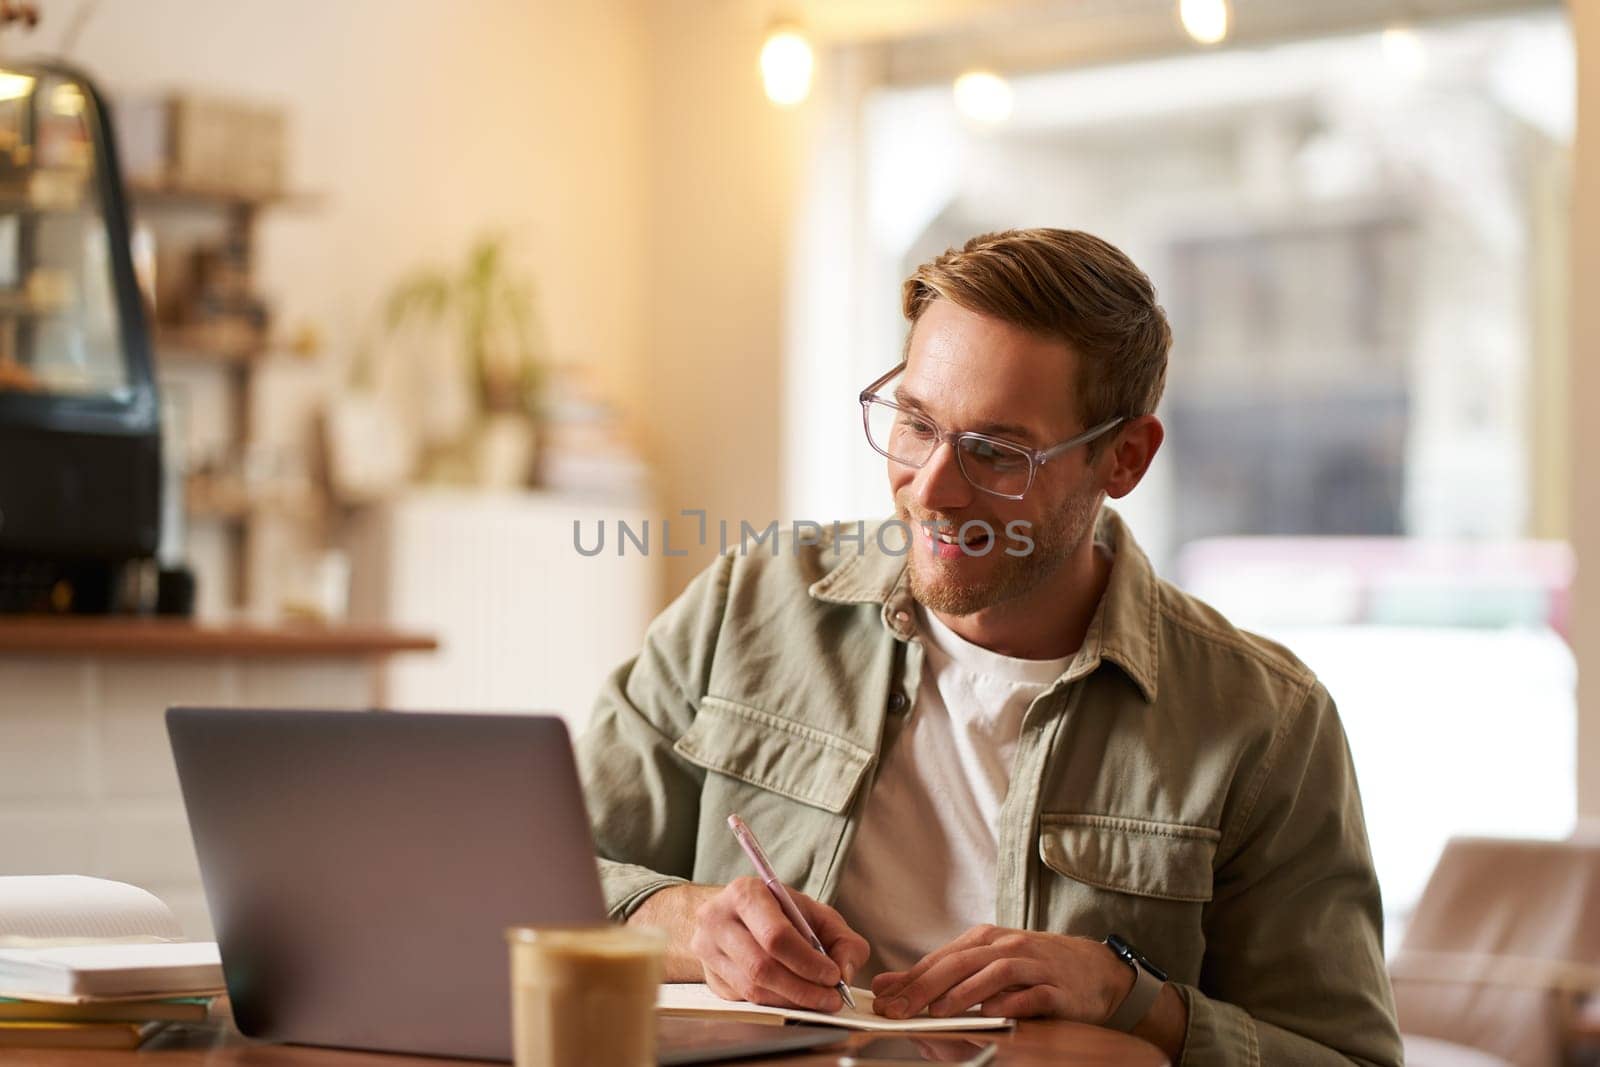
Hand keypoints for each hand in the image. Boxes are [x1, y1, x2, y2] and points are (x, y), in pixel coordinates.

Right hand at [689, 877, 869, 1012]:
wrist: (732, 914)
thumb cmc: (778, 912)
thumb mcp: (815, 913)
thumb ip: (842, 939)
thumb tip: (845, 973)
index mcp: (745, 893)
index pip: (776, 935)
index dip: (808, 962)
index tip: (833, 976)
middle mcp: (718, 920)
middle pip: (762, 967)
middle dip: (803, 988)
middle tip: (831, 998)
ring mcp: (708, 951)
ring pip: (753, 989)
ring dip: (792, 1001)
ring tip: (819, 1001)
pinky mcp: (711, 978)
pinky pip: (746, 1001)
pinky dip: (777, 1005)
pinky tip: (796, 1001)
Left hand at [870, 925, 1131, 1022]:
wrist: (1095, 969)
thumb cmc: (1034, 968)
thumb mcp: (985, 964)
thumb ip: (940, 975)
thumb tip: (889, 986)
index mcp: (985, 939)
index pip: (940, 958)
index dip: (909, 979)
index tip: (882, 999)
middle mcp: (1007, 946)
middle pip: (961, 962)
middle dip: (925, 986)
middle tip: (899, 1008)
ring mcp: (1035, 965)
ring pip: (996, 973)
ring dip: (965, 992)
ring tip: (938, 1011)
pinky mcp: (1059, 989)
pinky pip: (1033, 995)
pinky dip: (1012, 1004)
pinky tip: (992, 1016)